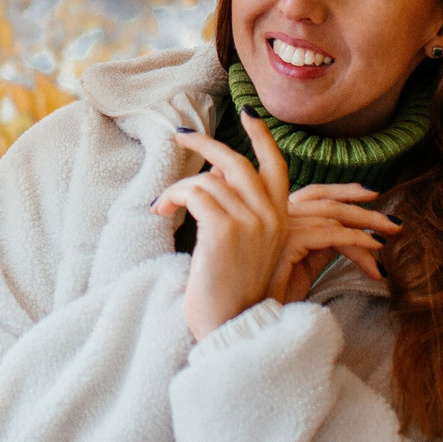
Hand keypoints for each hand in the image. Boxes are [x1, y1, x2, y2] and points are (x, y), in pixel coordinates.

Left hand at [152, 117, 291, 340]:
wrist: (229, 328)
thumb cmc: (230, 293)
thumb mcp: (248, 249)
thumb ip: (243, 214)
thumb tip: (213, 179)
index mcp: (281, 220)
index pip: (276, 165)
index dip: (262, 136)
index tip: (248, 113)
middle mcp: (271, 217)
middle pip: (236, 161)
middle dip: (205, 144)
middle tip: (181, 136)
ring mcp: (251, 222)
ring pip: (207, 180)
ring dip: (177, 189)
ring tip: (163, 206)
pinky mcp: (226, 230)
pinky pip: (193, 193)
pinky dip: (171, 198)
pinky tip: (161, 212)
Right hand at [268, 184, 400, 304]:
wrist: (253, 319)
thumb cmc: (273, 294)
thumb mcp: (303, 264)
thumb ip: (320, 244)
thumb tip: (347, 233)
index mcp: (276, 214)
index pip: (313, 192)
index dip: (344, 190)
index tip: (372, 194)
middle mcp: (274, 214)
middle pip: (325, 201)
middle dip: (363, 208)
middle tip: (393, 221)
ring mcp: (278, 226)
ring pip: (330, 217)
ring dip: (366, 226)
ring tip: (390, 237)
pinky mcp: (286, 243)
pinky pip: (329, 235)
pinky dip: (356, 239)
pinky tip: (374, 248)